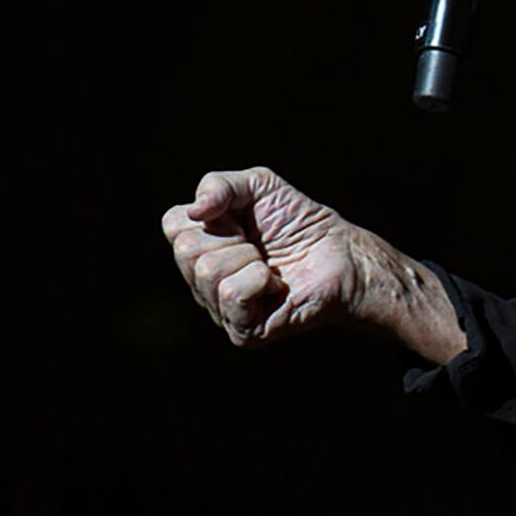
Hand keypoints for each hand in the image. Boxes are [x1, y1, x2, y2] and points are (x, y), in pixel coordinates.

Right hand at [160, 167, 466, 361]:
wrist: (342, 253)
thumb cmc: (298, 222)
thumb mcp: (258, 185)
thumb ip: (218, 184)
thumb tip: (196, 210)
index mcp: (199, 247)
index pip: (173, 224)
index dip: (213, 213)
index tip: (242, 218)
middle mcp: (202, 282)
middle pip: (187, 250)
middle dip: (233, 237)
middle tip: (260, 245)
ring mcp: (219, 310)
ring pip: (207, 271)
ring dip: (249, 258)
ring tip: (270, 266)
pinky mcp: (242, 331)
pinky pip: (231, 295)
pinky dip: (258, 280)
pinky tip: (275, 285)